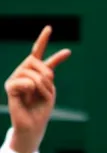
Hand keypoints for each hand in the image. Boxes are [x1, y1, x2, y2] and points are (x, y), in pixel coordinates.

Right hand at [4, 26, 70, 152]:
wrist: (33, 125)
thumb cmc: (42, 108)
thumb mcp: (50, 89)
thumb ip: (46, 75)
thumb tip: (36, 70)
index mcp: (36, 72)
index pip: (38, 53)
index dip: (42, 40)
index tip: (49, 28)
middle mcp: (24, 72)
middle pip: (38, 63)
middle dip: (47, 76)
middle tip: (46, 89)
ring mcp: (16, 78)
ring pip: (33, 73)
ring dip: (41, 85)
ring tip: (35, 95)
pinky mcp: (10, 86)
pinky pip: (25, 82)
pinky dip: (31, 89)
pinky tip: (26, 96)